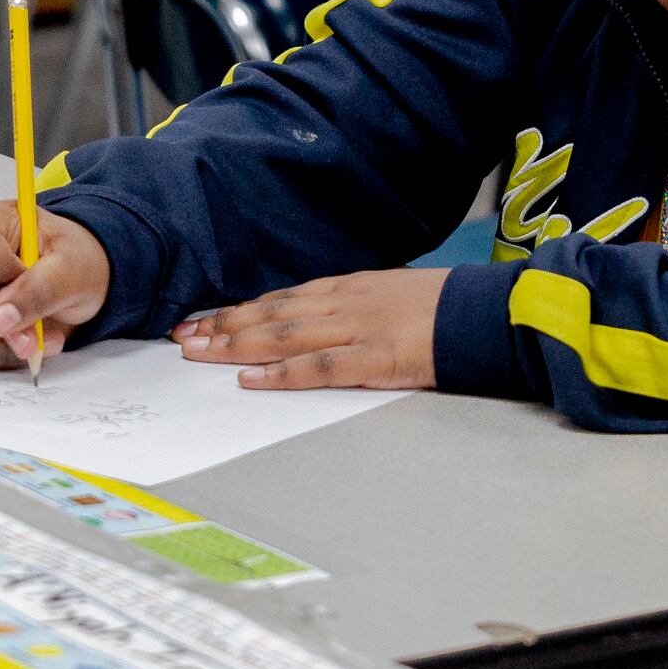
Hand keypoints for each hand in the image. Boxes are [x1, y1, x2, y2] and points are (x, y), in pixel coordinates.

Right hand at [0, 200, 111, 371]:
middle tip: (39, 321)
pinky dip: (1, 354)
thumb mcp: (71, 268)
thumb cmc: (71, 260)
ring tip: (43, 337)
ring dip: (3, 342)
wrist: (77, 284)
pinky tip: (30, 344)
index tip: (31, 276)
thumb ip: (39, 289)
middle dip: (0, 313)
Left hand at [175, 270, 447, 390]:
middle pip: (272, 313)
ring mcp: (358, 329)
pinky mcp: (375, 357)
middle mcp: (344, 303)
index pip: (281, 298)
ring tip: (200, 353)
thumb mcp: (391, 295)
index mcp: (349, 288)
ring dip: (238, 345)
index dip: (239, 310)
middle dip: (224, 325)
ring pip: (285, 335)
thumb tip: (319, 321)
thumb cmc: (443, 308)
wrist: (485, 313)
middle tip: (183, 336)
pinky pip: (319, 366)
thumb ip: (353, 307)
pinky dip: (281, 374)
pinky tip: (251, 380)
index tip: (204, 319)